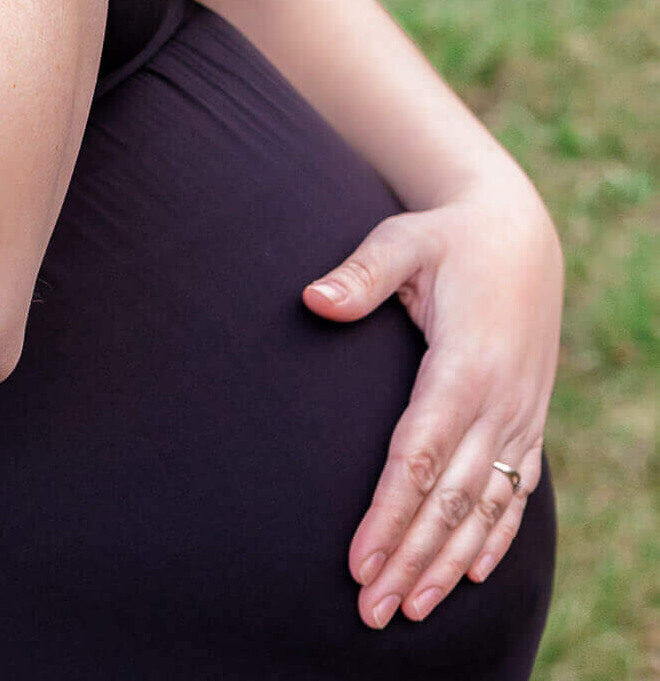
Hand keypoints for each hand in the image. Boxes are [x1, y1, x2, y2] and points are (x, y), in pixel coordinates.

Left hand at [301, 174, 562, 629]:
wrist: (520, 234)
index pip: (421, 454)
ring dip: (447, 563)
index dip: (390, 512)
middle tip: (371, 609)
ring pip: (484, 509)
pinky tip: (469, 576)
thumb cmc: (448, 237)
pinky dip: (495, 539)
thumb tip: (314, 300)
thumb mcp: (404, 238)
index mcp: (465, 363)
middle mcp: (499, 401)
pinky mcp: (529, 422)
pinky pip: (515, 493)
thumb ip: (361, 273)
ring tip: (410, 610)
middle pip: (450, 499)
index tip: (359, 559)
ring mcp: (519, 416)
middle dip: (410, 557)